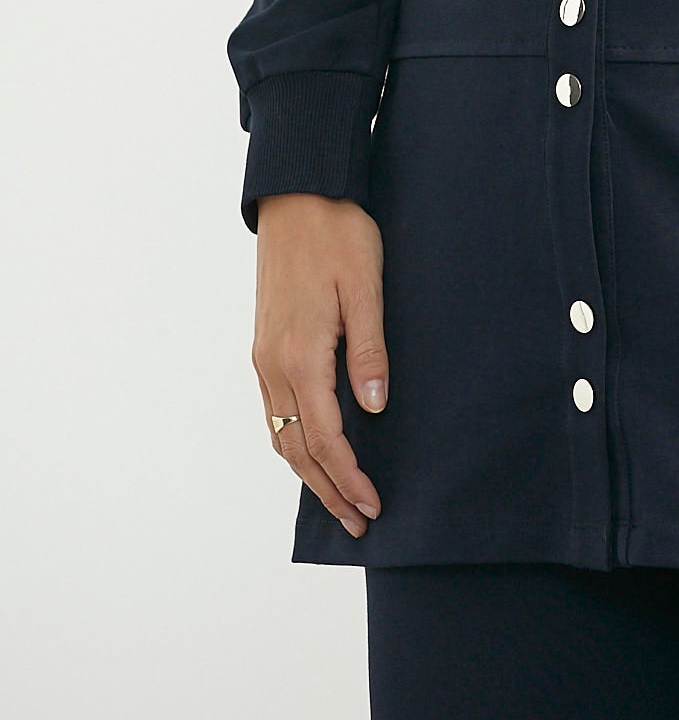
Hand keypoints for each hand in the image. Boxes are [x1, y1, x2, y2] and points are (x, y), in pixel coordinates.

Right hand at [252, 194, 388, 536]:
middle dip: (328, 490)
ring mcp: (264, 356)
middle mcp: (273, 364)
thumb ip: (368, 348)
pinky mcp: (264, 346)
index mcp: (301, 354)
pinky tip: (311, 450)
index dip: (348, 476)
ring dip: (308, 472)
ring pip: (280, 434)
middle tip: (358, 522)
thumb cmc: (338, 235)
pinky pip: (274, 410)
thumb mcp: (365, 286)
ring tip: (338, 499)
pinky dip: (292, 441)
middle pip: (297, 448)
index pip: (325, 437)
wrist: (297, 197)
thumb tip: (373, 407)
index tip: (373, 504)